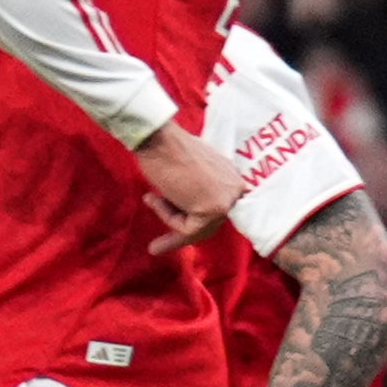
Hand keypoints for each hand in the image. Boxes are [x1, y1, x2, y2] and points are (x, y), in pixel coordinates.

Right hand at [133, 119, 234, 250]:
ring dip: (170, 220)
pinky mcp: (215, 209)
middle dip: (180, 229)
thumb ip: (197, 190)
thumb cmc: (166, 149)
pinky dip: (168, 218)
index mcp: (231, 176)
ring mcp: (228, 199)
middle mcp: (235, 188)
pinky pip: (189, 229)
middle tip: (155, 247)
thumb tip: (191, 215)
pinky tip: (155, 198)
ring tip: (150, 198)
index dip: (192, 220)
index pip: (216, 209)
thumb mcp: (189, 171)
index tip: (175, 234)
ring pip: (198, 228)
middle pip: (210, 223)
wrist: (158, 138)